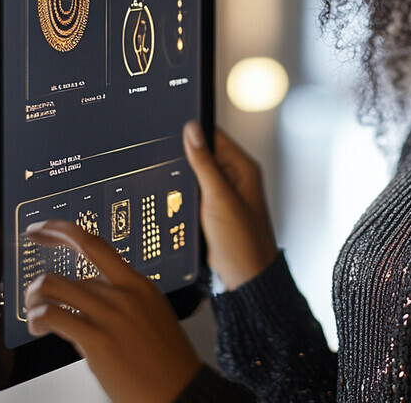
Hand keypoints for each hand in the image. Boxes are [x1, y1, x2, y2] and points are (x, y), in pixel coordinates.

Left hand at [24, 219, 200, 402]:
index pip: (95, 244)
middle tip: (30, 289)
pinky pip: (54, 316)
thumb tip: (88, 299)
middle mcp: (124, 294)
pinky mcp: (98, 342)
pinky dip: (38, 318)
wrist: (181, 389)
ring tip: (36, 315)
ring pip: (54, 287)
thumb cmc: (166, 360)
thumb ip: (122, 301)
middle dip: (39, 280)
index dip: (63, 231)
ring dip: (35, 300)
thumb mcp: (151, 315)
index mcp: (139, 284)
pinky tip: (39, 327)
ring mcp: (111, 316)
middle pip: (69, 270)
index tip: (43, 230)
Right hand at [183, 122, 277, 290]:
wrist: (244, 280)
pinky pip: (194, 195)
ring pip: (196, 177)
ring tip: (172, 186)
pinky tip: (175, 201)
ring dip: (184, 179)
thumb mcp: (219, 198)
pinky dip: (184, 196)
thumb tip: (192, 131)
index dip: (194, 133)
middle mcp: (235, 178)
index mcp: (243, 168)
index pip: (216, 136)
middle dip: (185, 159)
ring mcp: (223, 195)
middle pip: (204, 156)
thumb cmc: (243, 242)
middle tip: (166, 162)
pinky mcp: (213, 211)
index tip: (172, 131)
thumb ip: (205, 163)